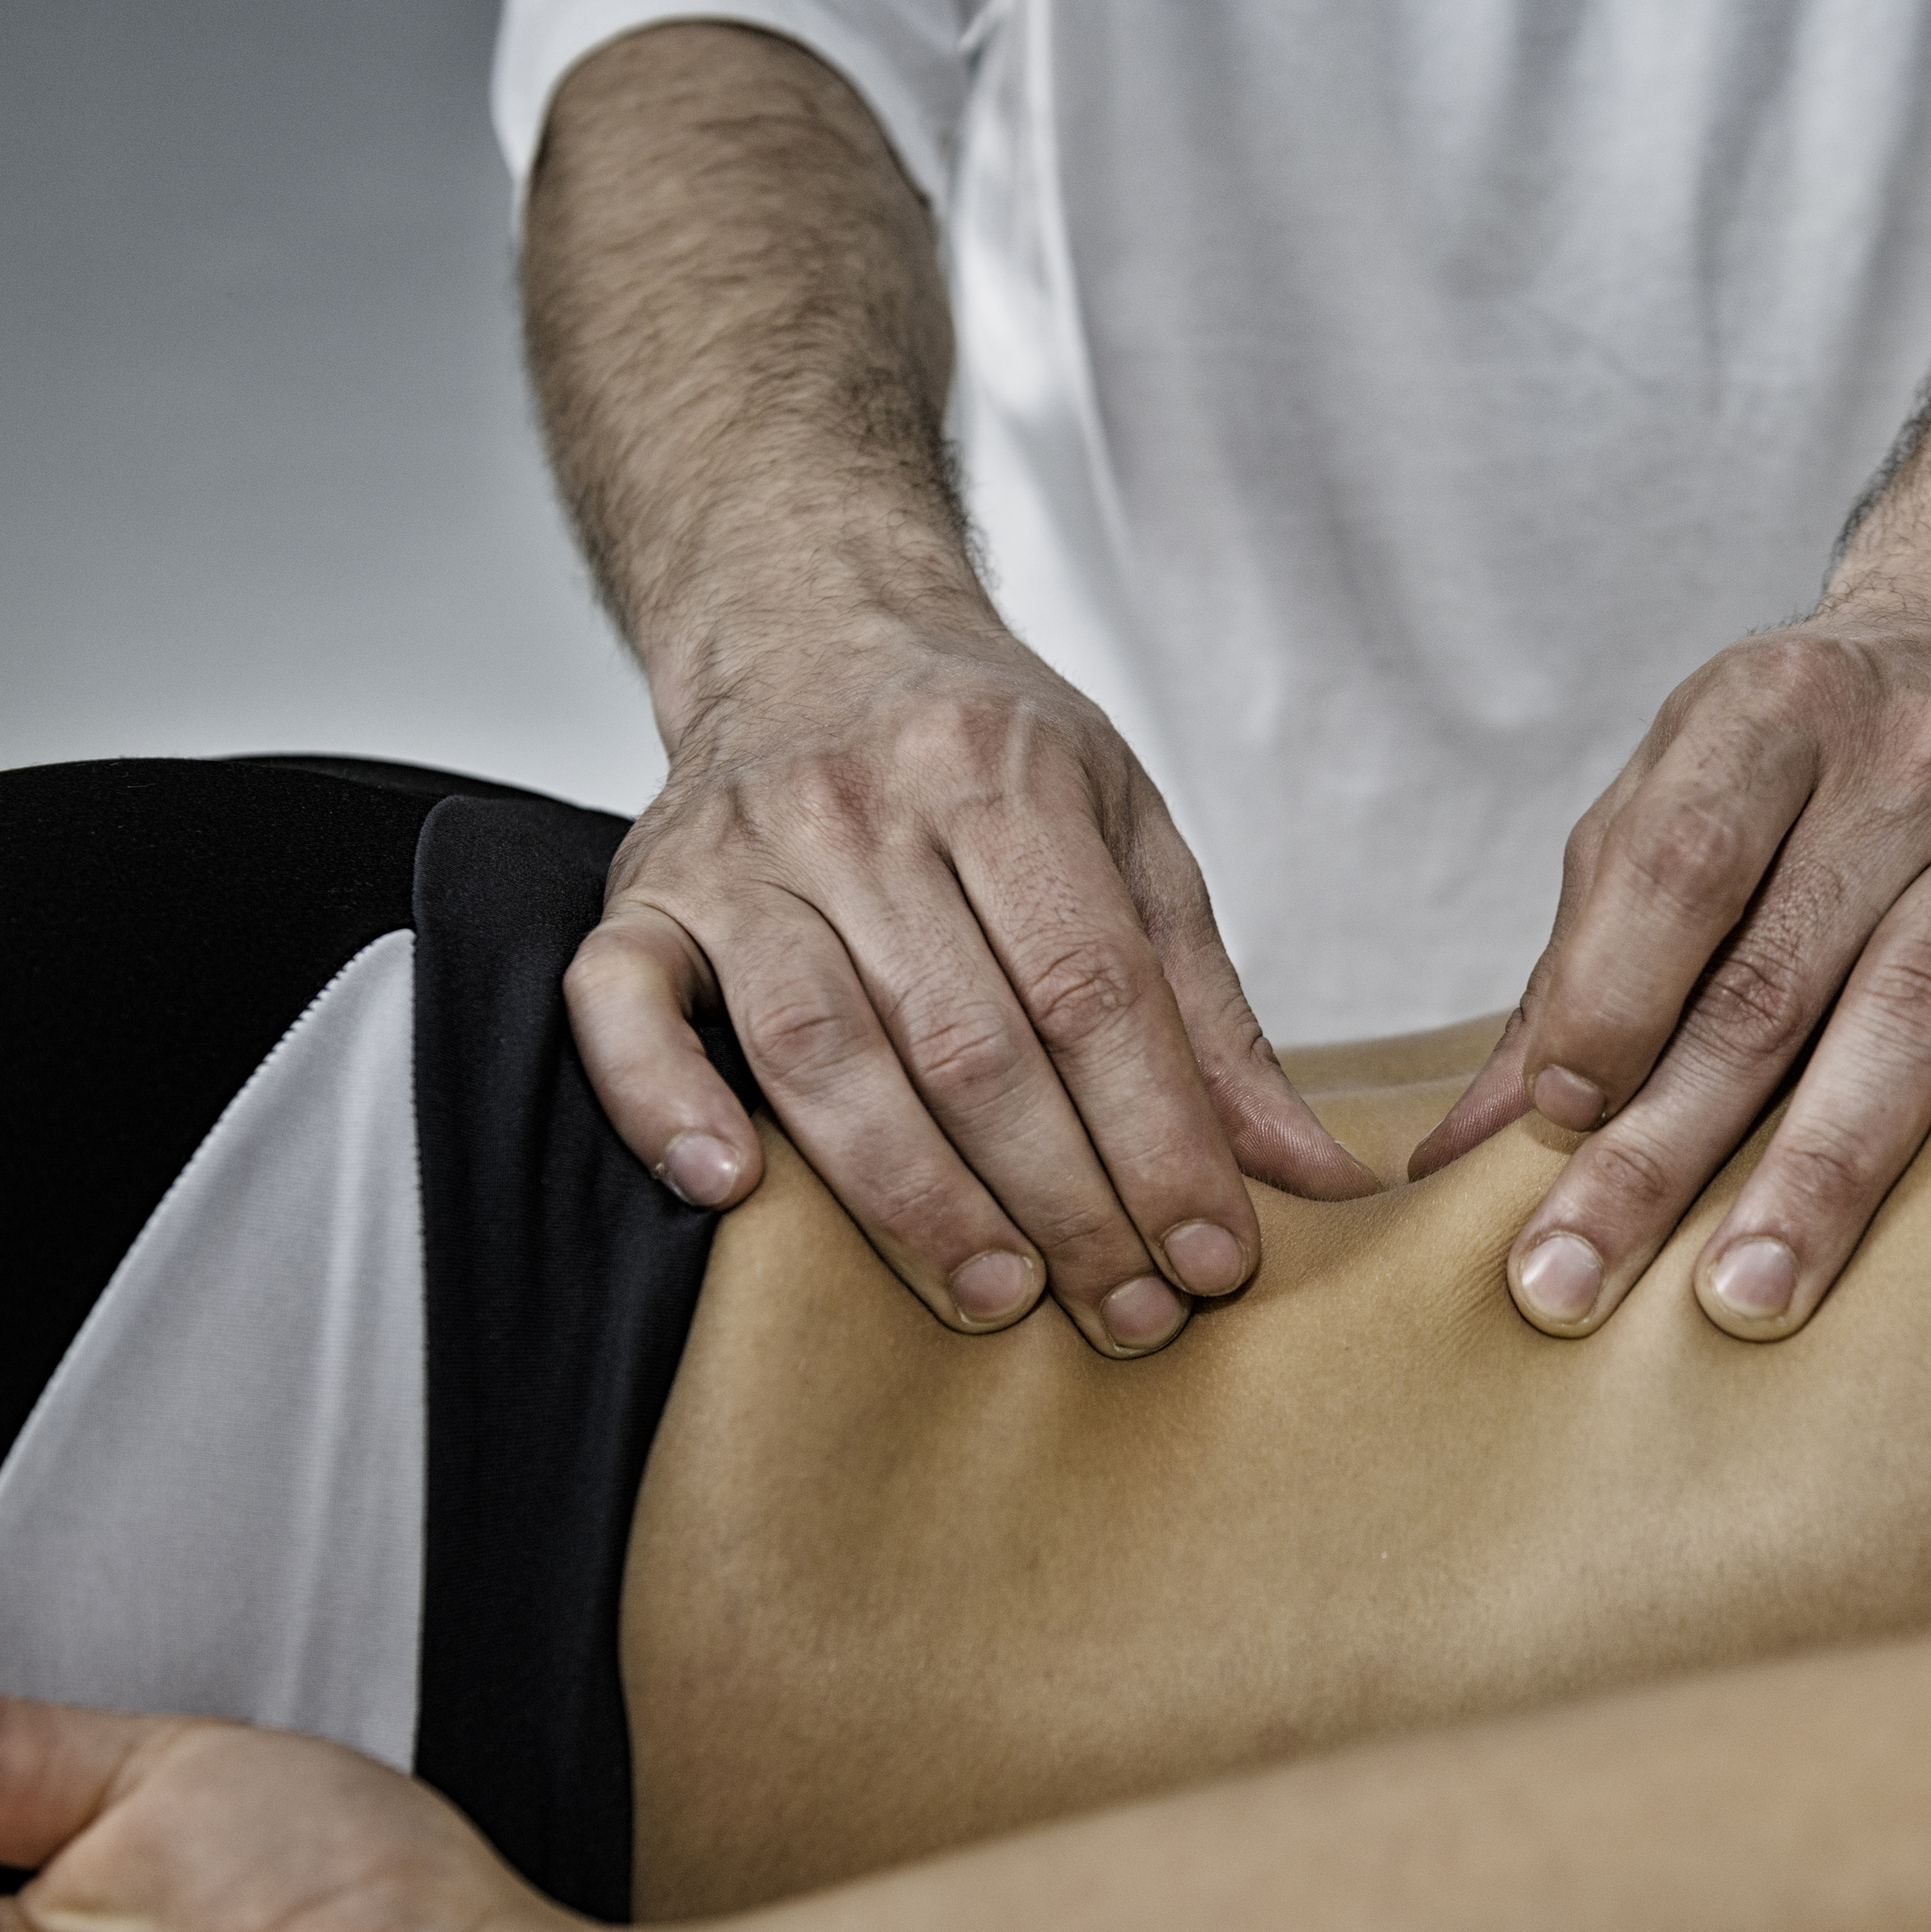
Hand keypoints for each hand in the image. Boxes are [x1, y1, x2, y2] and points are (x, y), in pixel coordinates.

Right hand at [566, 609, 1375, 1358]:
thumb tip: (1308, 1172)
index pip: (1094, 990)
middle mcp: (859, 803)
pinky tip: (732, 1190)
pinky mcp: (642, 894)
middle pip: (970, 1040)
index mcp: (1001, 772)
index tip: (1213, 1256)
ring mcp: (740, 851)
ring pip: (821, 1048)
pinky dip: (664, 1102)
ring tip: (995, 1294)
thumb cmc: (981, 745)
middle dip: (1062, 1198)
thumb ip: (1206, 1006)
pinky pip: (622, 1008)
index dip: (1160, 1138)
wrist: (810, 617)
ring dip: (911, 1194)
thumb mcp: (1125, 832)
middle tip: (1126, 1314)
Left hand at [1413, 543, 1930, 1339]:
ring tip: (1751, 1296)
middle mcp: (1910, 753)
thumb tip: (1459, 1148)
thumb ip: (1581, 961)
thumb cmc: (1813, 753)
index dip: (1608, 993)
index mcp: (1770, 712)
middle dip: (1666, 1145)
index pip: (1678, 863)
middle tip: (1576, 1283)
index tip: (1554, 1119)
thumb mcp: (1681, 797)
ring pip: (1919, 1012)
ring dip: (1828, 1171)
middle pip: (1773, 976)